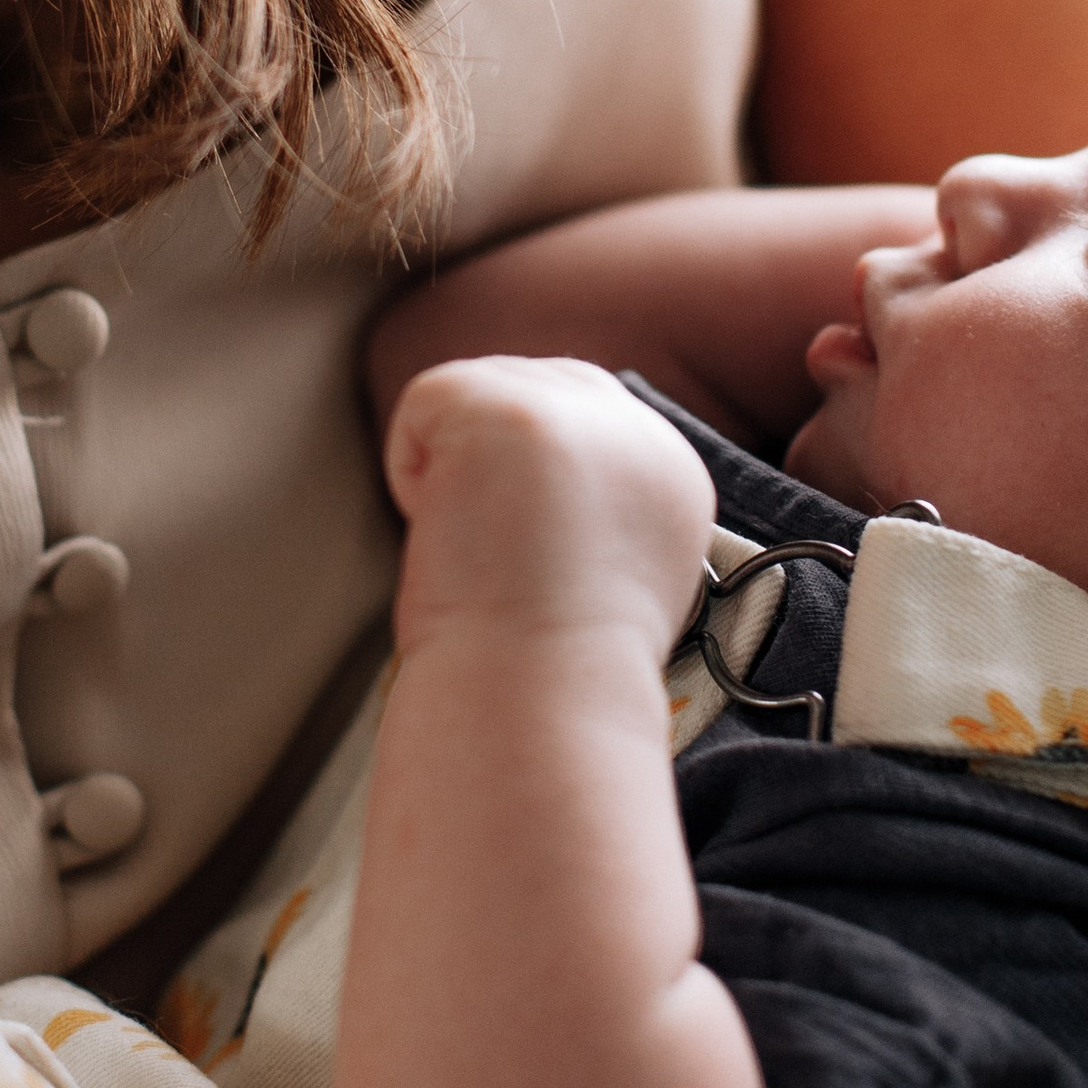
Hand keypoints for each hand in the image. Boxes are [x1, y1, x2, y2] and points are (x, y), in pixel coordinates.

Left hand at [384, 354, 716, 659]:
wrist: (536, 701)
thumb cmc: (550, 673)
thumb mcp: (612, 573)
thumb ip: (594, 505)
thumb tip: (523, 475)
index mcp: (674, 475)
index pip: (586, 417)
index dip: (530, 475)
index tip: (528, 558)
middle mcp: (640, 429)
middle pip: (533, 386)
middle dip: (491, 459)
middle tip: (500, 556)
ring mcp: (576, 410)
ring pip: (475, 396)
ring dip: (454, 472)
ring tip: (484, 549)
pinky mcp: (508, 405)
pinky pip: (425, 403)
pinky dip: (413, 472)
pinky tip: (454, 532)